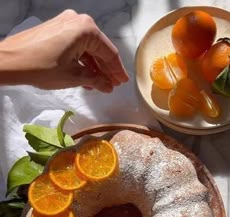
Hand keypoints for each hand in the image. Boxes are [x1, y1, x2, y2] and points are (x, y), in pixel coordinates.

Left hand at [0, 10, 128, 90]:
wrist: (10, 61)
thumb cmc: (41, 67)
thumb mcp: (73, 77)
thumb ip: (96, 80)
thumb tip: (108, 86)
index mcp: (86, 29)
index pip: (109, 53)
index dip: (116, 70)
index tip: (122, 83)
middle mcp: (78, 21)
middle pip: (99, 49)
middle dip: (106, 69)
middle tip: (113, 85)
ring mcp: (66, 23)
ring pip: (87, 48)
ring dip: (94, 67)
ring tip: (100, 84)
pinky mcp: (57, 29)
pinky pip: (76, 45)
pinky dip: (82, 61)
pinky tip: (86, 76)